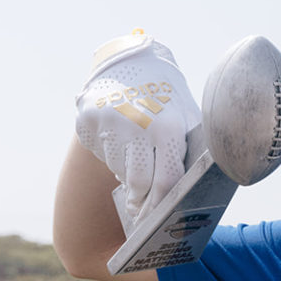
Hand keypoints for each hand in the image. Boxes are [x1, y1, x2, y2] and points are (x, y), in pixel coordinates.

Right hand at [74, 31, 200, 229]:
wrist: (132, 62)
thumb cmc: (168, 99)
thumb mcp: (188, 119)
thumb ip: (189, 153)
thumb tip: (193, 198)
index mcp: (166, 127)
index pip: (166, 181)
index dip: (163, 205)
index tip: (159, 218)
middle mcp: (135, 124)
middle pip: (139, 183)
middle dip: (142, 202)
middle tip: (141, 212)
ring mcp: (107, 122)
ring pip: (118, 170)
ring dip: (127, 176)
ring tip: (136, 161)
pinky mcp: (87, 122)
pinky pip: (101, 155)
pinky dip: (112, 157)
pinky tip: (121, 143)